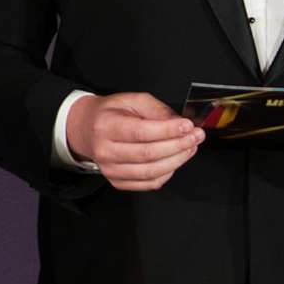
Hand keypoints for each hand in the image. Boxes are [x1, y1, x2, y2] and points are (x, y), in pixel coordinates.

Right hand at [73, 91, 203, 192]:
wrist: (87, 130)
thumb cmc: (112, 113)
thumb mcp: (133, 100)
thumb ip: (157, 110)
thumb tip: (179, 123)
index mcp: (106, 126)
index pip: (141, 132)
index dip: (168, 130)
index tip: (188, 126)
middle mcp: (105, 151)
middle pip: (148, 154)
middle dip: (178, 145)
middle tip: (196, 136)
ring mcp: (110, 170)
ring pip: (151, 172)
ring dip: (177, 160)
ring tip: (191, 148)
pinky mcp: (118, 182)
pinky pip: (148, 183)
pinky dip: (167, 173)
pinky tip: (176, 160)